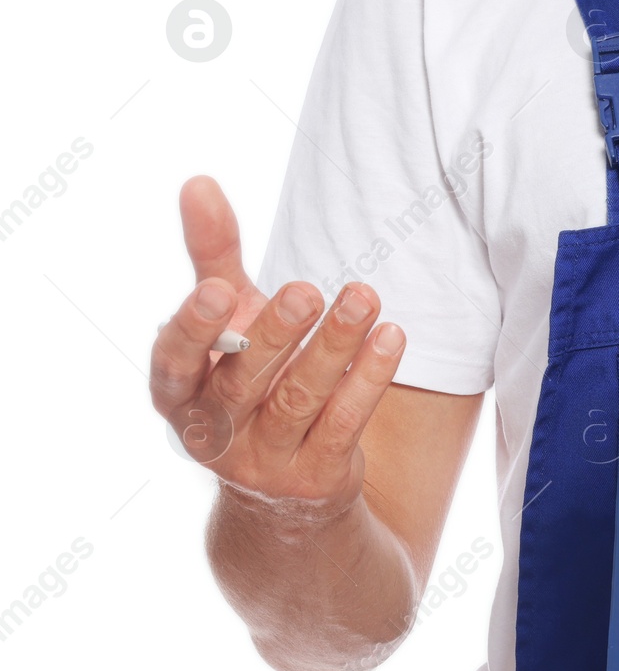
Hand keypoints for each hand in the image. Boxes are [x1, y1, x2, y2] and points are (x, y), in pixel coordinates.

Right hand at [149, 176, 405, 517]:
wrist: (286, 490)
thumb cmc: (248, 381)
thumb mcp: (227, 323)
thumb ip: (213, 257)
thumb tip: (199, 181)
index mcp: (179, 394)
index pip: (175, 361)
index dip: (194, 328)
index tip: (218, 288)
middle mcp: (216, 434)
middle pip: (245, 381)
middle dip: (276, 334)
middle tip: (307, 289)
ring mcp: (266, 462)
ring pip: (300, 400)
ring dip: (334, 347)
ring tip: (364, 297)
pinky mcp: (317, 479)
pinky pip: (346, 423)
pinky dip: (368, 378)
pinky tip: (391, 337)